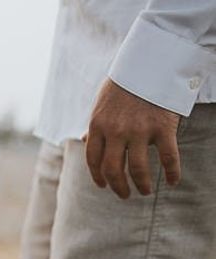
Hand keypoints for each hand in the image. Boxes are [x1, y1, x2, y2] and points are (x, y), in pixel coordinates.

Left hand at [85, 80, 181, 198]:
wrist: (149, 62)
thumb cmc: (124, 83)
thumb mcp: (101, 103)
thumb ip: (95, 125)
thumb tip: (85, 141)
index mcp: (97, 125)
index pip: (93, 160)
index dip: (98, 177)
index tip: (104, 185)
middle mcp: (115, 131)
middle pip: (112, 169)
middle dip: (118, 187)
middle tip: (124, 195)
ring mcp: (139, 130)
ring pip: (137, 169)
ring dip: (141, 184)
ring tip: (144, 191)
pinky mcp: (163, 127)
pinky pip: (168, 158)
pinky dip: (172, 173)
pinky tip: (173, 182)